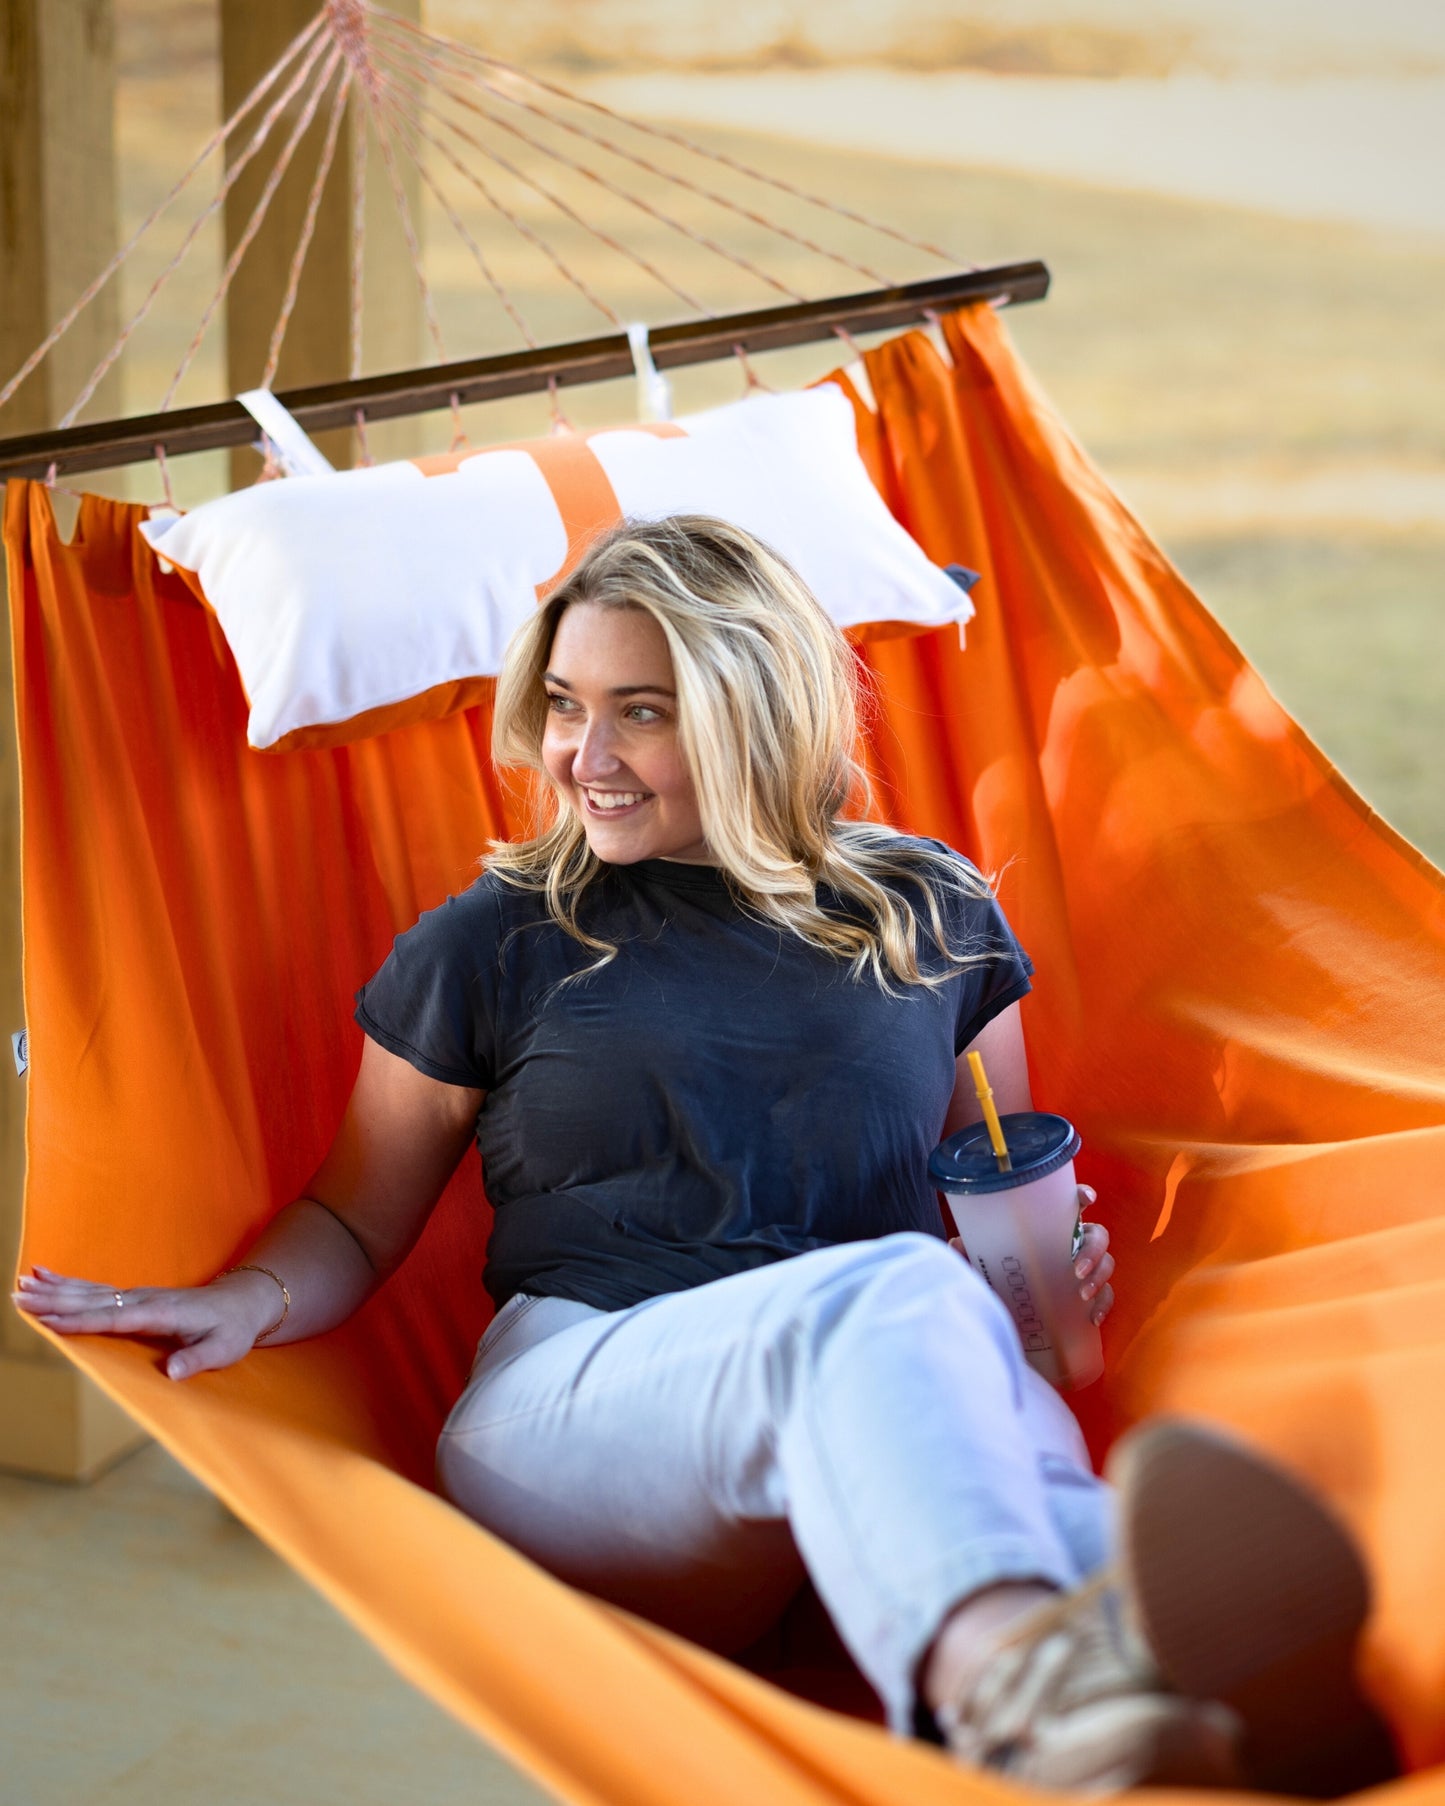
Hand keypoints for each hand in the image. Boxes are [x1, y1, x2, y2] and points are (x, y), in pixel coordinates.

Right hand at [11, 1265, 278, 1379]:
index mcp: (159, 1313)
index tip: (48, 1319)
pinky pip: (96, 1290)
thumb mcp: (223, 1350)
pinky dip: (69, 1284)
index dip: (79, 1319)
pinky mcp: (134, 1297)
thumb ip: (196, 1360)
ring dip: (54, 1288)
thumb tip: (171, 1373)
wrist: (243, 1303)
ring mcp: (137, 1296)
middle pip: (91, 1299)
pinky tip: (47, 1276)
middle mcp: (143, 1299)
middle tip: (18, 1295)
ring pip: (89, 1291)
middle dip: (54, 1298)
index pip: (112, 1318)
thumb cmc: (232, 1330)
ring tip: (21, 1284)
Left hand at [947, 1184, 1114, 1326]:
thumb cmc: (999, 1283)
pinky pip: (1107, 1296)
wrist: (1009, 1323)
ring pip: (1107, 1264)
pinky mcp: (1090, 1297)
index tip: (1087, 1198)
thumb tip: (957, 1244)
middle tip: (1075, 1269)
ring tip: (1082, 1295)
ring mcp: (1084, 1270)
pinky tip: (1092, 1318)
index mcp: (1050, 1228)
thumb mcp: (981, 1267)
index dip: (1083, 1196)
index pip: (1071, 1204)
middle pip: (1098, 1235)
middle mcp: (1072, 1245)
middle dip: (1093, 1250)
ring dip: (1099, 1277)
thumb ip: (969, 1255)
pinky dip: (1104, 1305)